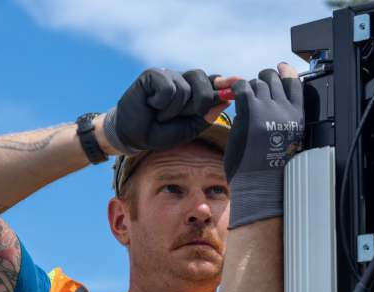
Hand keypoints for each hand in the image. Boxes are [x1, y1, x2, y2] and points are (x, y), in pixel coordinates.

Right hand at [114, 68, 235, 150]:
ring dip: (174, 109)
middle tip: (187, 114)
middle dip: (200, 101)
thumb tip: (224, 100)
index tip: (238, 81)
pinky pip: (168, 88)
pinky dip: (162, 103)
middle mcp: (184, 81)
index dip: (225, 83)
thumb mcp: (189, 129)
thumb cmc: (162, 133)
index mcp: (195, 93)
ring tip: (161, 115)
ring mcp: (169, 75)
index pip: (213, 83)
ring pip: (185, 88)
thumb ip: (206, 116)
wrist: (134, 136)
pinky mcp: (153, 74)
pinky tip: (152, 105)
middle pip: (203, 80)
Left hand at [224, 63, 303, 227]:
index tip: (281, 68)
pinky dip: (235, 90)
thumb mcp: (286, 138)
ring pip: (256, 83)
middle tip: (254, 92)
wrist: (261, 183)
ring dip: (248, 89)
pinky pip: (242, 87)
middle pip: (273, 78)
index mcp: (298, 117)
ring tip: (244, 104)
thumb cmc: (270, 167)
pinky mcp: (251, 112)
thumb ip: (283, 117)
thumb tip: (271, 98)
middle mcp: (286, 110)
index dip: (286, 71)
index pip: (295, 82)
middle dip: (263, 81)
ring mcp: (269, 110)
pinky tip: (233, 98)